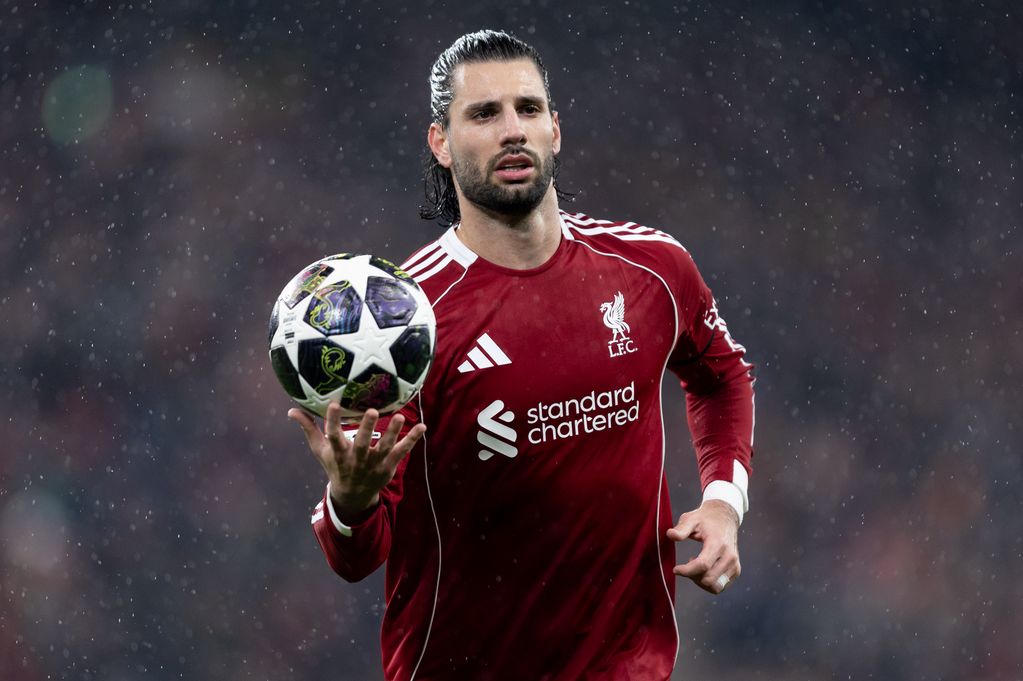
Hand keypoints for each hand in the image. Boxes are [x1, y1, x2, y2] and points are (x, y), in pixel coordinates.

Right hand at [288, 403, 425, 520]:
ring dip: (392, 433)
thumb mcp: (321, 450)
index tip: (335, 404)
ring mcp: (374, 464)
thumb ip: (309, 429)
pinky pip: (402, 452)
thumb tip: (291, 410)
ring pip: (385, 448)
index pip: (333, 436)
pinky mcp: (389, 466)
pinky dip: (412, 440)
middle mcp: (357, 459)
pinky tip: (422, 426)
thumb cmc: (336, 466)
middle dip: (366, 428)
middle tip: (371, 410)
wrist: (352, 496)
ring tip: (398, 416)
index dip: (333, 421)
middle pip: (361, 444)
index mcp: (339, 453)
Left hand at [666, 499, 740, 594]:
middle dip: (692, 576)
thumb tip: (670, 535)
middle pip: (708, 579)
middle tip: (686, 565)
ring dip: (701, 581)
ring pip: (714, 586)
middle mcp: (729, 556)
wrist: (725, 518)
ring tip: (696, 566)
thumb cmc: (705, 519)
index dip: (687, 571)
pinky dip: (708, 582)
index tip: (676, 569)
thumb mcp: (691, 519)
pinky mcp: (736, 571)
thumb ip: (681, 529)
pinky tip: (704, 569)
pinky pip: (720, 586)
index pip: (703, 565)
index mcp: (718, 544)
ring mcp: (734, 565)